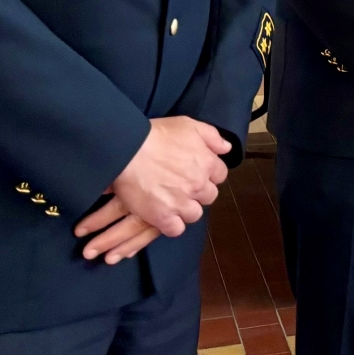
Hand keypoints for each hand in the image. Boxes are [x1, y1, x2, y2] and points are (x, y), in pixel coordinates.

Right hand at [79, 117, 229, 259]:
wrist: (127, 150)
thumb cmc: (157, 134)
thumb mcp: (189, 125)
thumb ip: (212, 136)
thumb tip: (226, 148)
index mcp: (207, 163)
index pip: (220, 175)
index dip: (209, 174)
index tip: (197, 172)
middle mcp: (198, 185)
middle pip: (209, 196)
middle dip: (199, 192)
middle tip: (183, 187)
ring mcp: (181, 202)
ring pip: (194, 214)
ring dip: (187, 209)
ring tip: (173, 202)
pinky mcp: (162, 217)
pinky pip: (176, 229)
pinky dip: (172, 225)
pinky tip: (165, 216)